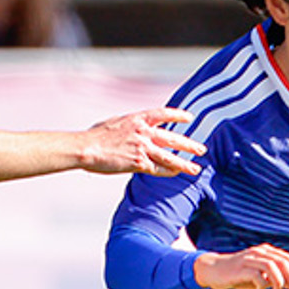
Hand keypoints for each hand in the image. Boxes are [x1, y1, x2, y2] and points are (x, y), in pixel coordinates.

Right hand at [84, 107, 203, 176]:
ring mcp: (142, 148)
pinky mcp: (138, 163)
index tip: (190, 118)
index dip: (178, 115)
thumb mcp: (115, 122)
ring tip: (196, 168)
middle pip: (173, 138)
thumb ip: (129, 124)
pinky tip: (176, 174)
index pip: (164, 114)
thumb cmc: (95, 136)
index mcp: (137, 118)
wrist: (86, 148)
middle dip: (189, 144)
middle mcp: (143, 132)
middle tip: (201, 149)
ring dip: (185, 163)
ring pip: (170, 157)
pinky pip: (158, 169)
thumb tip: (134, 127)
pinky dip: (168, 172)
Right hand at [194, 244, 288, 288]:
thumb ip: (276, 279)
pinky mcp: (240, 268)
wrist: (214, 271)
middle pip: (283, 262)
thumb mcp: (261, 277)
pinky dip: (262, 284)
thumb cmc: (240, 274)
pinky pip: (256, 275)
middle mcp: (260, 252)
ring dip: (280, 282)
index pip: (288, 259)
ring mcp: (250, 259)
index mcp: (267, 252)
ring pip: (272, 266)